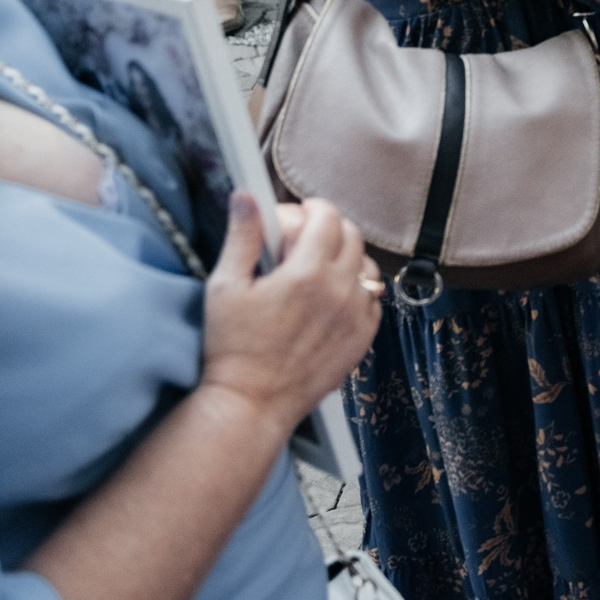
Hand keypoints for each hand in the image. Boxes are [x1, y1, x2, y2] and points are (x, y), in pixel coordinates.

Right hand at [198, 193, 380, 434]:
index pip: (327, 216)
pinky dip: (357, 289)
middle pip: (351, 235)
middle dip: (328, 228)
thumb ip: (242, 236)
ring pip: (367, 265)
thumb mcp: (225, 287)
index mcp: (307, 272)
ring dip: (347, 257)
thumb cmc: (233, 347)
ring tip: (317, 268)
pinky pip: (373, 297)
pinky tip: (331, 297)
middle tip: (302, 241)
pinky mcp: (363, 337)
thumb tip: (246, 196)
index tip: (296, 216)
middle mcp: (340, 289)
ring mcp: (357, 314)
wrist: (252, 403)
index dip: (311, 208)